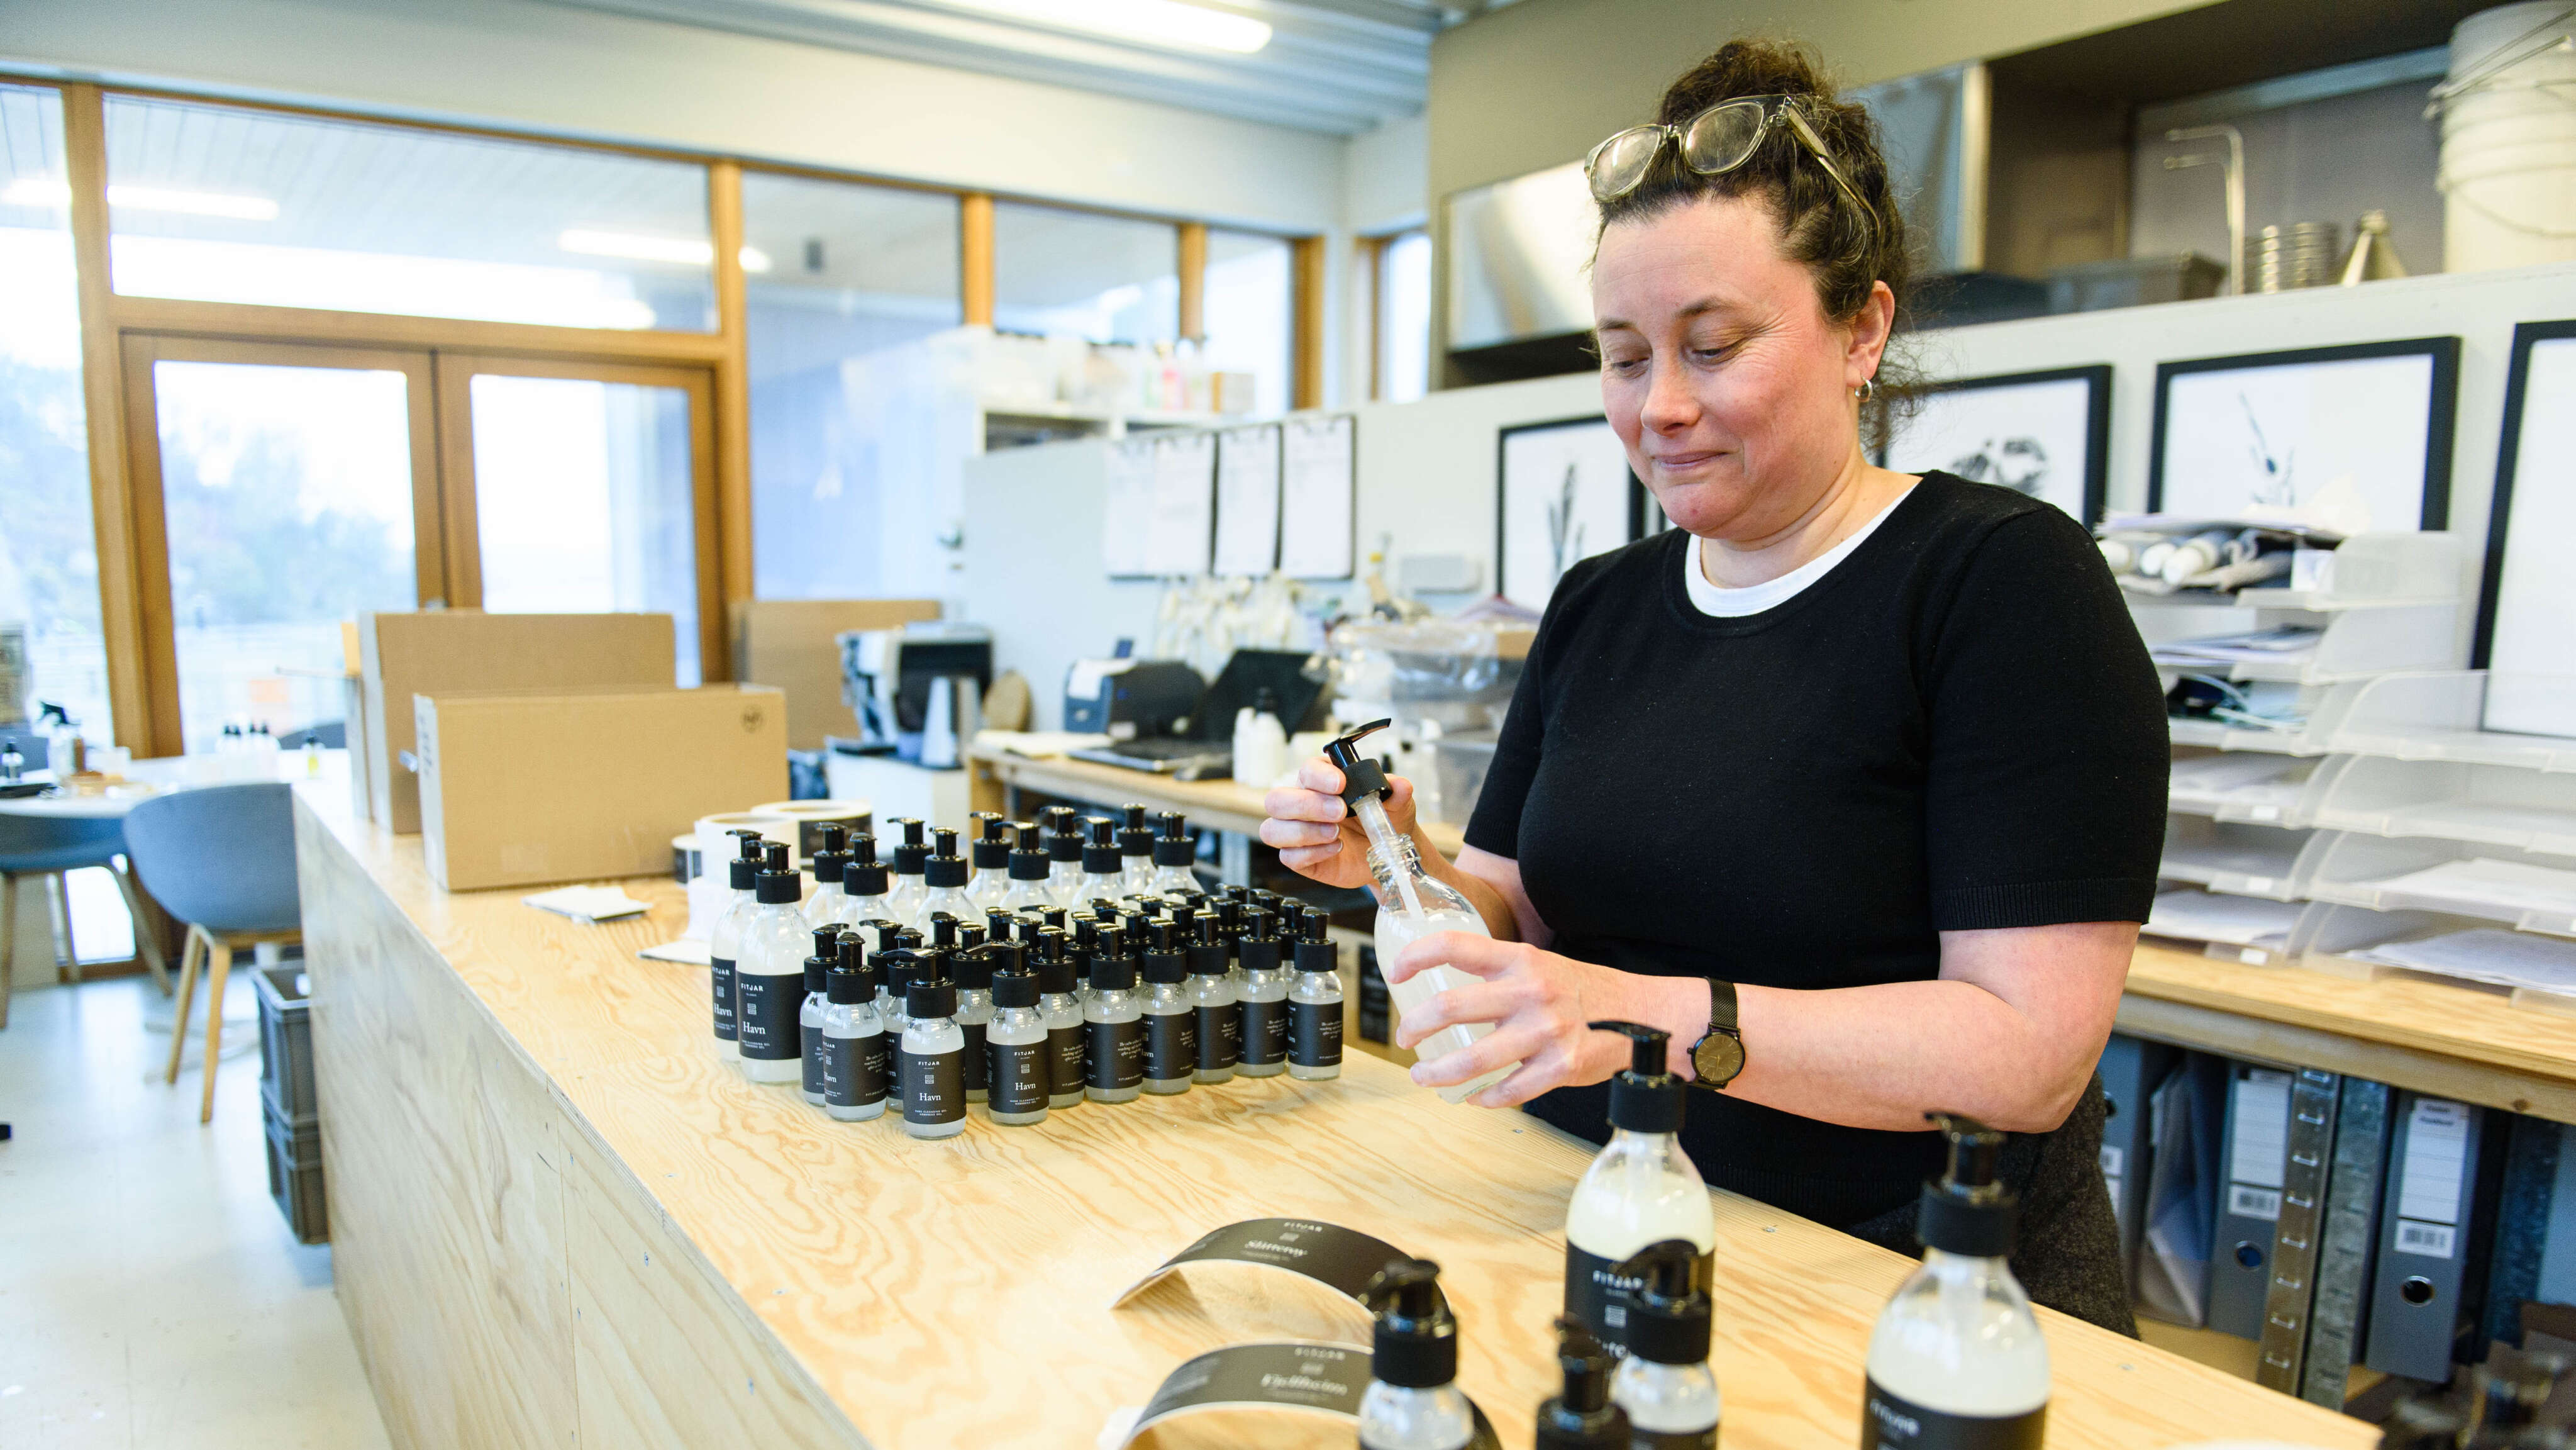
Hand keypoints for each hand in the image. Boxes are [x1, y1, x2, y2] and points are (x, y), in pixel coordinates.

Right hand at [1258, 756, 1422, 889]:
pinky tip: (1336, 849)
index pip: (1306, 770)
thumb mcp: (1396, 803)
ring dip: (1304, 831)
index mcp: (1321, 780)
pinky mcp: (1300, 858)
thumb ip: (1396, 792)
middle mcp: (1302, 803)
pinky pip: (1288, 856)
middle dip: (1307, 805)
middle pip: (1277, 799)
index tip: (1340, 784)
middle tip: (1340, 812)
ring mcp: (1296, 832)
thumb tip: (1400, 785)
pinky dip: (1311, 853)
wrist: (1387, 852)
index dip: (1319, 776)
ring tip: (1335, 833)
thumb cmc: (1383, 819)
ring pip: (1273, 829)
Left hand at [1388, 932, 1696, 1107]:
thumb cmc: (1583, 991)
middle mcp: (1531, 991)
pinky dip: (1485, 1097)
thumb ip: (1498, 973)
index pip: (1455, 946)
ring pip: (1472, 1059)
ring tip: (1423, 1075)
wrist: (1644, 1016)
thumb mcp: (1541, 965)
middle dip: (1415, 1026)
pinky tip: (1475, 1097)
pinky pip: (1508, 1090)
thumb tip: (1442, 991)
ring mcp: (1546, 1031)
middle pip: (1451, 1006)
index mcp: (1521, 959)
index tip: (1395, 972)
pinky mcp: (1561, 1067)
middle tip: (1405, 1037)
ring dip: (1438, 1071)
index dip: (1416, 956)